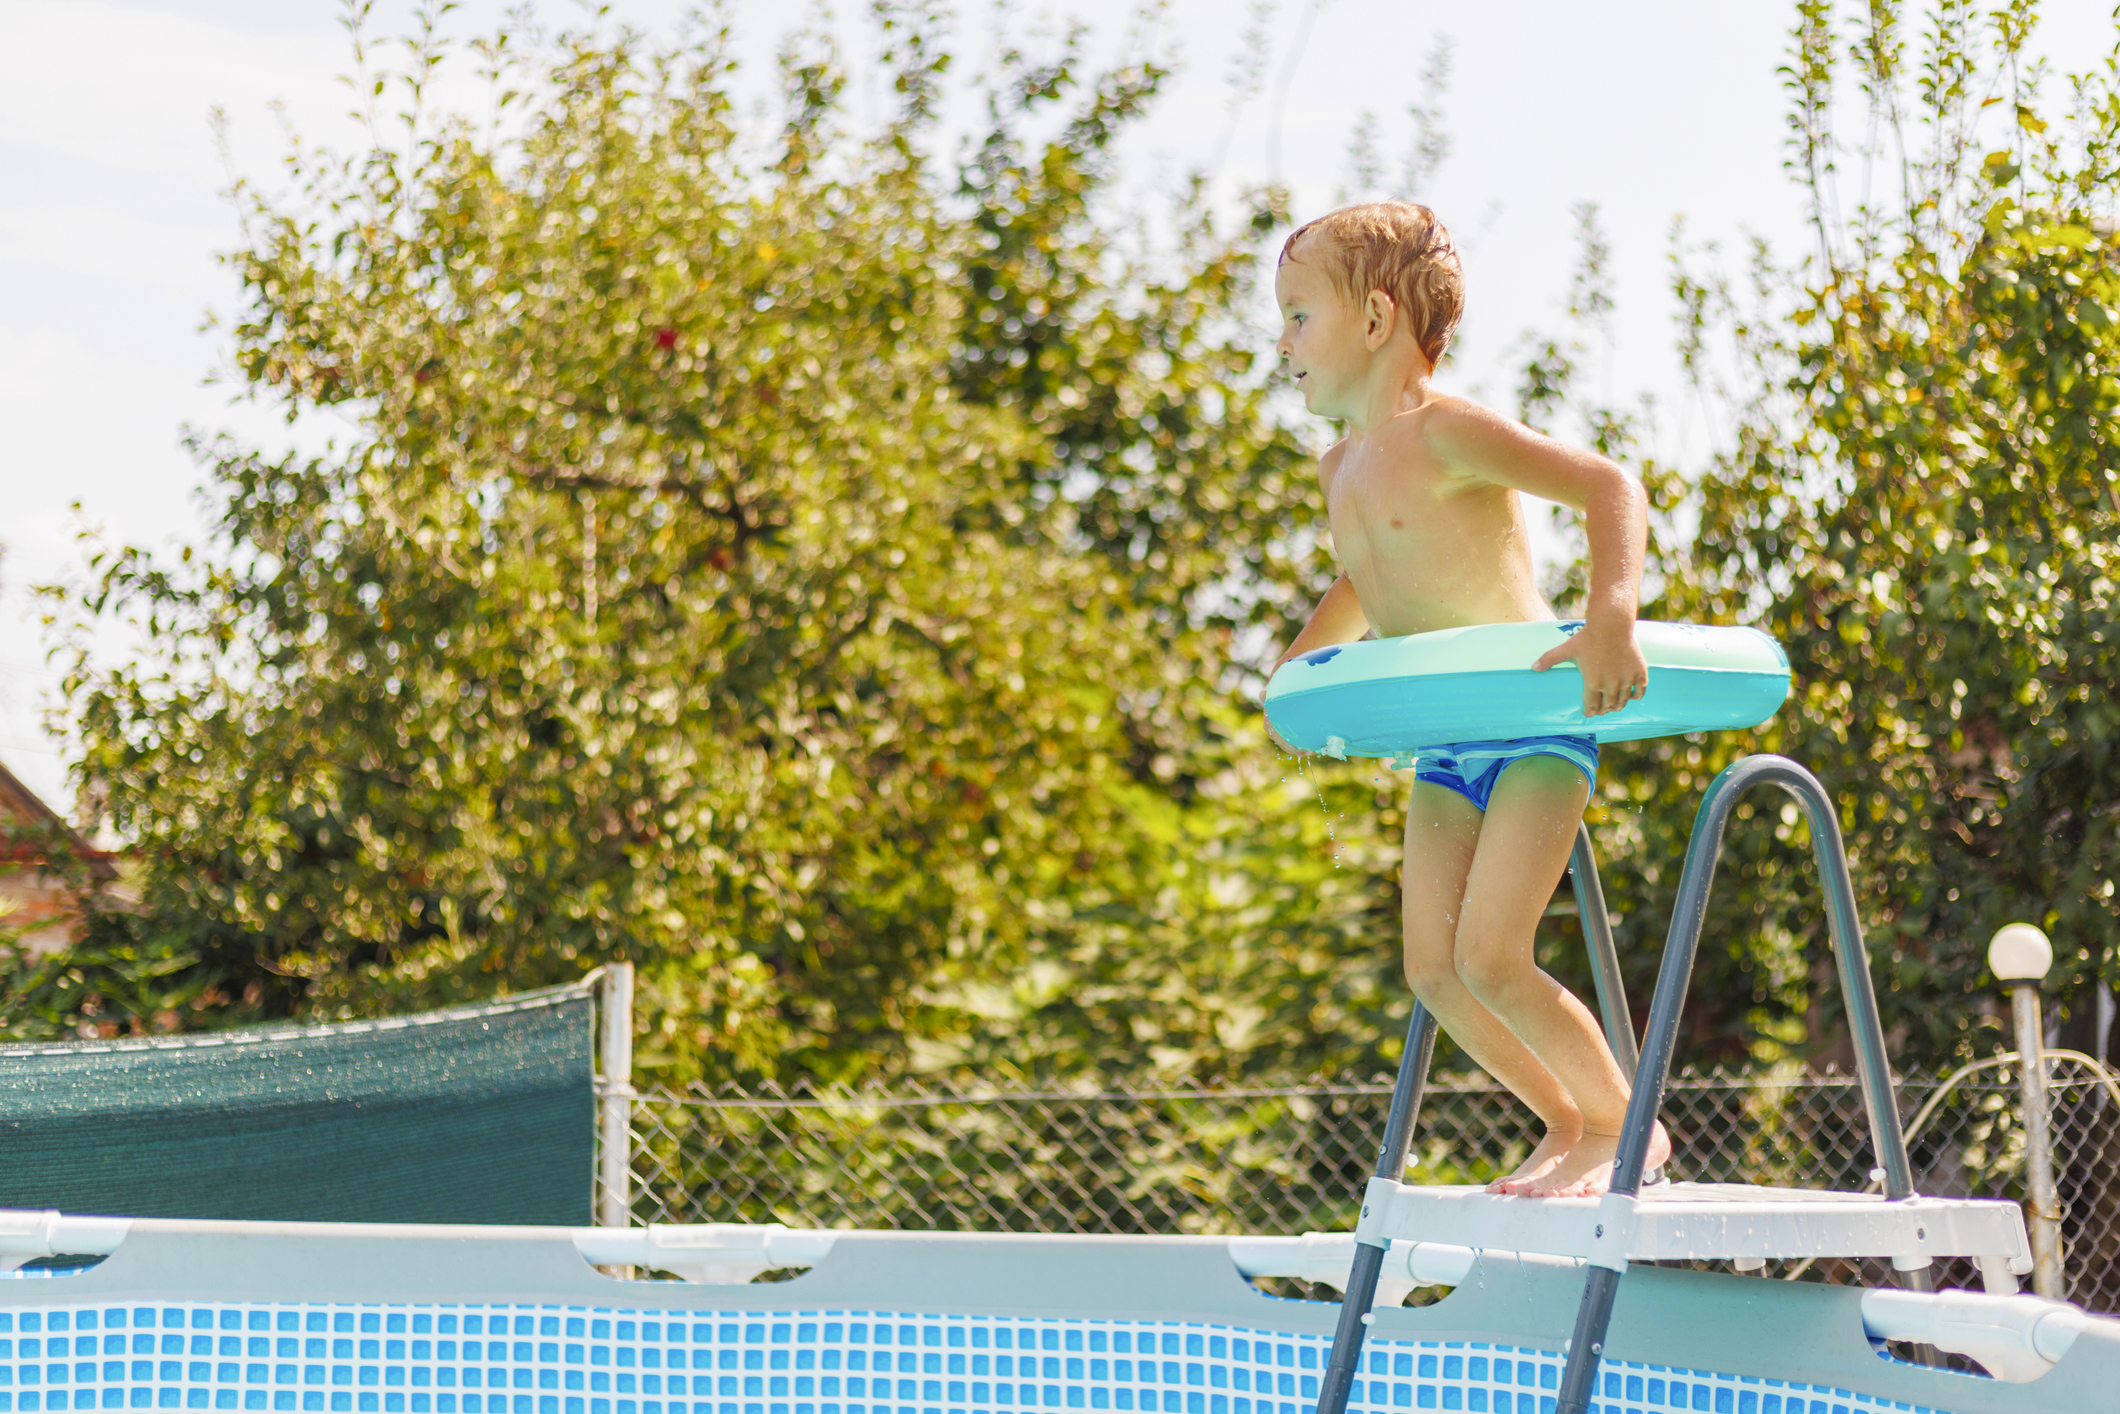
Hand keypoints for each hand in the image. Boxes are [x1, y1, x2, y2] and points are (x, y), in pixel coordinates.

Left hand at [1531, 619, 1648, 717]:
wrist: (1611, 625)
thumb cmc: (1587, 638)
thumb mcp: (1567, 648)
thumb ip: (1550, 659)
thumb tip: (1533, 667)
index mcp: (1593, 683)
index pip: (1592, 707)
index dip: (1590, 712)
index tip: (1589, 712)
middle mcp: (1611, 685)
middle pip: (1608, 707)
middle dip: (1603, 710)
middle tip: (1601, 709)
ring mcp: (1626, 680)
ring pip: (1623, 701)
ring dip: (1618, 705)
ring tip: (1614, 705)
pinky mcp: (1639, 673)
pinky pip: (1640, 691)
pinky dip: (1636, 695)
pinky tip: (1631, 695)